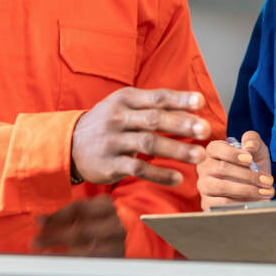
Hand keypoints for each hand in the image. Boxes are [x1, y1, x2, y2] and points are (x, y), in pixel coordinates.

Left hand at [32, 196, 126, 256]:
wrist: (136, 232)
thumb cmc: (107, 221)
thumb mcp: (94, 211)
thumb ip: (73, 216)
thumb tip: (42, 222)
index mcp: (106, 205)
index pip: (77, 209)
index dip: (56, 216)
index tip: (39, 222)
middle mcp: (114, 221)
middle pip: (80, 229)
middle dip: (54, 236)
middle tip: (36, 241)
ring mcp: (118, 240)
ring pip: (85, 247)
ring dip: (61, 251)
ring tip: (43, 254)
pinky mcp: (118, 256)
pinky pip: (93, 260)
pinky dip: (73, 261)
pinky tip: (59, 261)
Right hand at [71, 88, 211, 185]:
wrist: (70, 144)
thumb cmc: (108, 123)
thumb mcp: (123, 106)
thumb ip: (152, 106)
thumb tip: (192, 108)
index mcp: (125, 99)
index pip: (156, 97)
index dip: (179, 99)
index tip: (201, 102)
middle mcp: (118, 117)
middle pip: (155, 119)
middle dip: (182, 124)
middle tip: (205, 131)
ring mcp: (113, 141)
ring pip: (148, 143)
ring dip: (176, 150)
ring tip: (199, 156)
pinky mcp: (110, 164)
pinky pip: (138, 168)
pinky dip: (159, 174)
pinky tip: (178, 178)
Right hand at [197, 130, 274, 210]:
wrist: (256, 185)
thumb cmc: (252, 163)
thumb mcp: (256, 148)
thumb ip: (253, 140)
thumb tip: (248, 146)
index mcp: (213, 151)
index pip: (217, 149)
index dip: (232, 154)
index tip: (250, 159)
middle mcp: (205, 167)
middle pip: (222, 169)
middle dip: (248, 175)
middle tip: (267, 180)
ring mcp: (204, 185)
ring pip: (222, 188)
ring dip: (247, 190)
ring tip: (265, 192)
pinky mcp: (207, 202)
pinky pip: (222, 205)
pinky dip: (241, 203)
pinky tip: (255, 201)